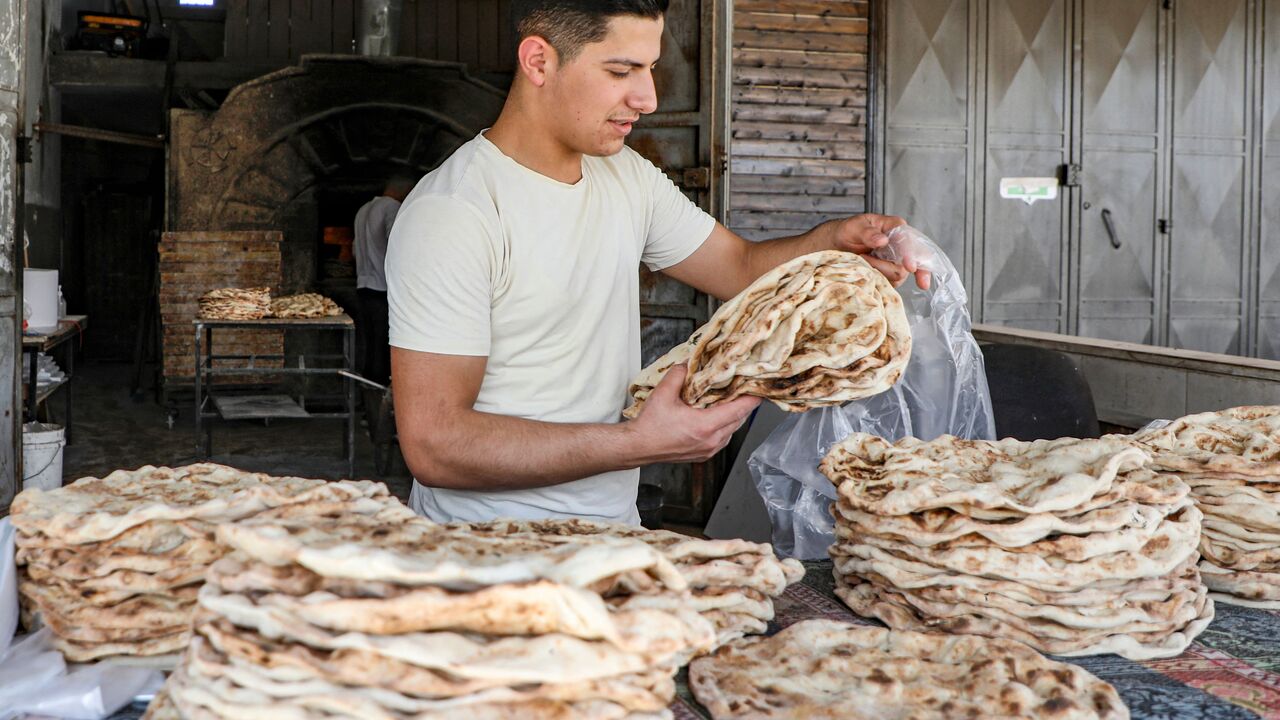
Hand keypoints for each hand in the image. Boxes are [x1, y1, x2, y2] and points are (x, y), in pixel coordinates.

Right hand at [626, 364, 760, 463]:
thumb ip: (678, 374)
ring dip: (734, 416)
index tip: (760, 388)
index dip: (752, 399)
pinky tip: (719, 417)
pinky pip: (723, 439)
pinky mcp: (703, 455)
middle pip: (739, 420)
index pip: (739, 410)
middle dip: (744, 404)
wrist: (639, 446)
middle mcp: (711, 441)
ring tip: (732, 401)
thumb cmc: (650, 426)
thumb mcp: (663, 393)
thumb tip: (688, 363)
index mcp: (705, 426)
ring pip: (732, 431)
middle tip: (745, 389)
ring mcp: (708, 450)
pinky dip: (725, 427)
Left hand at [831, 213, 930, 289]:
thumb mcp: (855, 227)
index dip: (912, 255)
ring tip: (864, 260)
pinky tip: (867, 271)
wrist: (836, 245)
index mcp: (896, 229)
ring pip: (899, 275)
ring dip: (881, 271)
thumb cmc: (848, 232)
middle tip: (904, 277)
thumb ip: (868, 233)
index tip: (911, 267)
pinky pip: (889, 283)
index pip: (910, 241)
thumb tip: (882, 240)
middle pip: (912, 262)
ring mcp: (896, 262)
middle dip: (910, 271)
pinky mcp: (888, 276)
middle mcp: (900, 246)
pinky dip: (878, 280)